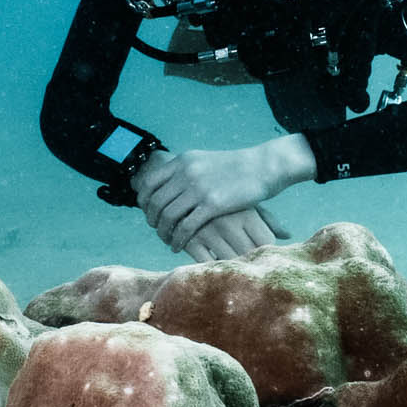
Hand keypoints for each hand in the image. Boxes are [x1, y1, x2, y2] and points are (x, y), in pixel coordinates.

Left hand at [134, 136, 315, 252]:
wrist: (262, 166)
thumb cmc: (235, 166)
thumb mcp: (205, 160)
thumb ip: (185, 169)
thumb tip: (169, 181)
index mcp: (182, 161)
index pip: (149, 182)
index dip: (144, 200)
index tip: (147, 211)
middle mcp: (186, 173)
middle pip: (156, 202)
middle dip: (152, 219)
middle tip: (156, 229)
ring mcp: (198, 189)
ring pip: (168, 216)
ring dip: (163, 232)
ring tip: (166, 240)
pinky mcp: (212, 205)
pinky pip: (185, 227)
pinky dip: (177, 239)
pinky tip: (177, 246)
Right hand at [181, 206, 292, 262]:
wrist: (182, 184)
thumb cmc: (223, 197)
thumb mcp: (244, 203)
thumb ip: (267, 220)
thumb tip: (288, 235)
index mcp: (245, 212)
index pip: (266, 242)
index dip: (267, 252)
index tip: (264, 255)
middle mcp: (229, 222)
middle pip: (250, 254)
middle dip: (252, 261)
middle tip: (250, 265)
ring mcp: (208, 232)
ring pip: (229, 262)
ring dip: (232, 266)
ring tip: (232, 265)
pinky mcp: (190, 239)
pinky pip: (205, 263)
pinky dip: (210, 265)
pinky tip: (212, 260)